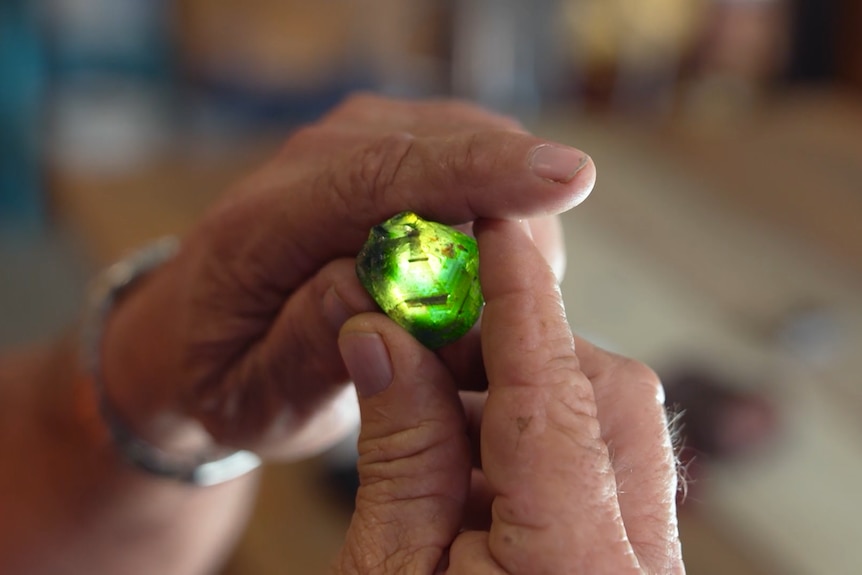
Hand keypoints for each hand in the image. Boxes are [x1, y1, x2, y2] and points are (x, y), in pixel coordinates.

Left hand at [99, 94, 594, 458]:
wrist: (199, 333)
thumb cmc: (227, 373)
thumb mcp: (254, 397)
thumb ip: (307, 348)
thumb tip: (377, 290)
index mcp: (264, 224)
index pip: (383, 178)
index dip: (481, 174)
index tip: (568, 178)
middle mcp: (313, 160)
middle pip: (448, 150)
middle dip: (514, 220)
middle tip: (512, 319)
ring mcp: (356, 144)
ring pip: (475, 151)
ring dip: (507, 227)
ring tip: (472, 317)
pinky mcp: (391, 150)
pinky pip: (473, 164)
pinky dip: (496, 218)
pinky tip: (471, 281)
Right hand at [336, 220, 683, 573]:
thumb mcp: (384, 574)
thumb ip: (398, 455)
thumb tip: (383, 341)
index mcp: (574, 566)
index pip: (553, 394)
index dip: (522, 297)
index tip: (498, 227)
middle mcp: (636, 564)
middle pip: (606, 398)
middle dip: (520, 348)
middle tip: (432, 339)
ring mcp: (644, 567)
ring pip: (610, 431)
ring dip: (522, 401)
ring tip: (434, 413)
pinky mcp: (628, 568)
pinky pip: (603, 476)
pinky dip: (535, 448)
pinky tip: (466, 466)